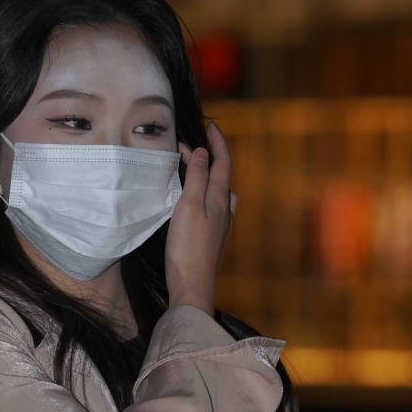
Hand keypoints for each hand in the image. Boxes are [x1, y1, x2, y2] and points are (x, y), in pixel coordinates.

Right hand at [165, 121, 237, 315]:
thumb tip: (203, 153)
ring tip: (192, 171)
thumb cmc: (188, 247)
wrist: (191, 285)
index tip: (211, 126)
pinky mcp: (210, 239)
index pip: (223, 162)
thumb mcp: (190, 205)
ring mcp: (219, 226)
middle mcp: (223, 210)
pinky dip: (202, 195)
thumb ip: (197, 177)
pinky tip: (192, 203)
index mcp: (219, 198)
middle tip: (190, 148)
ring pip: (218, 193)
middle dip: (210, 158)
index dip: (218, 142)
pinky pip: (210, 207)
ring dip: (208, 177)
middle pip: (221, 176)